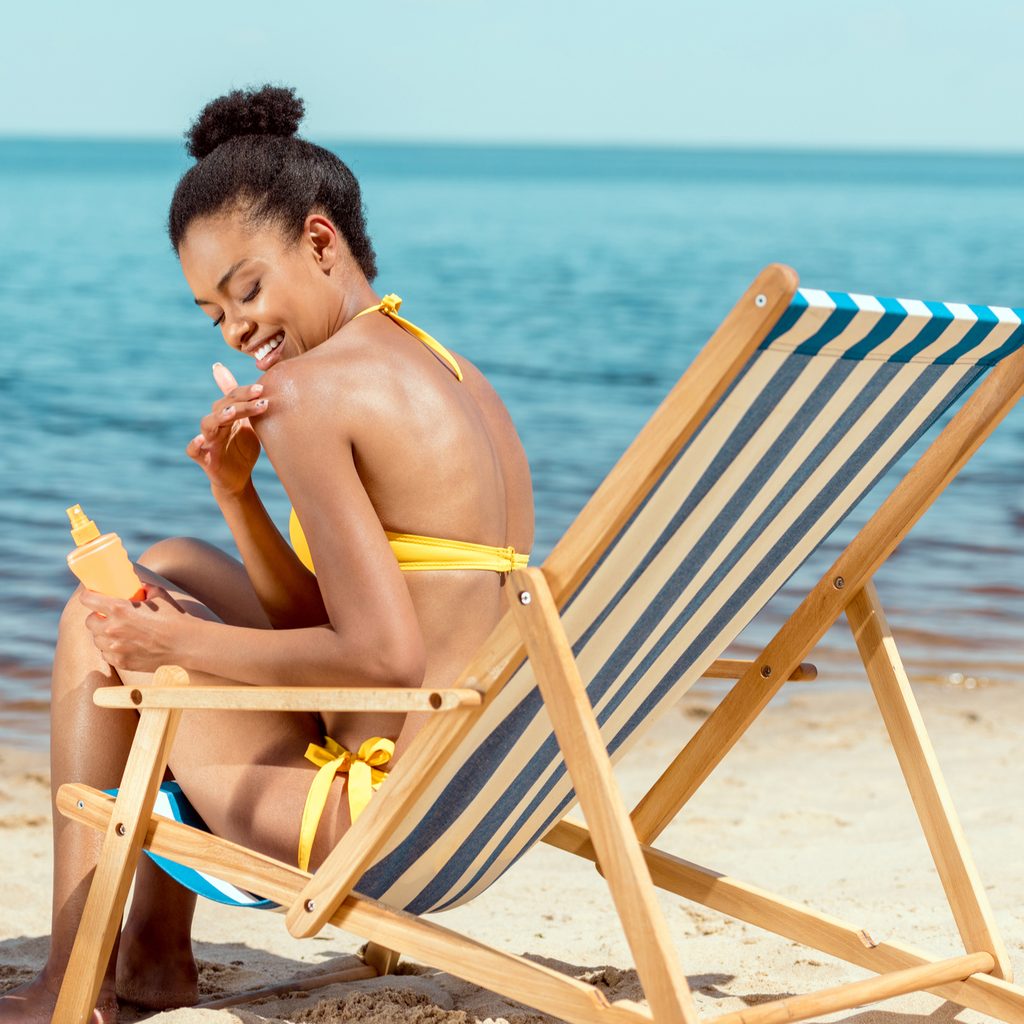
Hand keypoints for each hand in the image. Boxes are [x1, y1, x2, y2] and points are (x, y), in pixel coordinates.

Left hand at [80, 584, 189, 673]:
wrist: (184, 644)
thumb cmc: (173, 618)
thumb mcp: (159, 595)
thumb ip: (144, 589)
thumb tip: (138, 586)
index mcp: (119, 608)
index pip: (87, 599)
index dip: (88, 596)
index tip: (91, 596)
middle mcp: (112, 628)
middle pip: (89, 622)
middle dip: (97, 618)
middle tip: (107, 617)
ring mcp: (115, 647)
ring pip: (97, 640)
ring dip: (103, 634)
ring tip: (117, 632)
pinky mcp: (121, 662)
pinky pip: (106, 654)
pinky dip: (111, 649)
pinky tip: (124, 645)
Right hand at [186, 362, 269, 495]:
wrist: (239, 477)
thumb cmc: (243, 448)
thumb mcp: (250, 424)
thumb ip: (250, 405)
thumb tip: (261, 382)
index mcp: (226, 414)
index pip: (233, 397)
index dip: (245, 392)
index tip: (262, 389)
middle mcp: (216, 424)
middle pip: (222, 407)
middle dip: (241, 402)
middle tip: (260, 397)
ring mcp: (208, 441)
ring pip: (207, 424)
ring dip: (218, 417)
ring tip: (231, 413)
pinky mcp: (204, 459)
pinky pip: (193, 450)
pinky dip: (194, 444)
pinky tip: (201, 439)